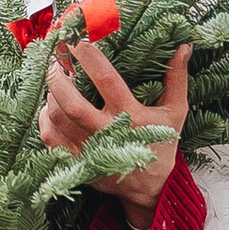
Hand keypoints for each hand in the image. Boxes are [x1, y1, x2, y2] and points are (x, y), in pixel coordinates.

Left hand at [39, 41, 189, 213]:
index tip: (78, 41)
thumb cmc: (161, 144)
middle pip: (71, 102)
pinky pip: (50, 137)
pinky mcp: (77, 163)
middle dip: (58, 76)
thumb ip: (177, 78)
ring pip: (56, 117)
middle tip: (57, 59)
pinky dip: (45, 118)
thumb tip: (184, 46)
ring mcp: (89, 150)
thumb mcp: (175, 111)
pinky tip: (50, 105)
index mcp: (131, 116)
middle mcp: (107, 133)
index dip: (89, 58)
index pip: (106, 80)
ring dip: (50, 94)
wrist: (150, 188)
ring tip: (55, 78)